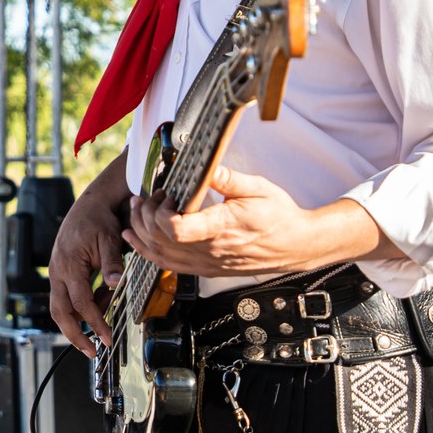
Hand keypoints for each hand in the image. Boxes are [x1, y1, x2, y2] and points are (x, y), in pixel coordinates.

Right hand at [50, 191, 127, 356]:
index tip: (107, 338)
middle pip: (59, 312)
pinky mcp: (62, 273)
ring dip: (81, 319)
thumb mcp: (109, 240)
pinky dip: (83, 305)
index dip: (94, 322)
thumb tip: (115, 284)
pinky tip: (102, 299)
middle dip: (74, 335)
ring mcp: (57, 273)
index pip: (80, 303)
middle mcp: (58, 271)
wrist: (90, 205)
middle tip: (91, 352)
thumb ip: (111, 264)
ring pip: (61, 307)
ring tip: (105, 315)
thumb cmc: (98, 220)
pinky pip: (67, 297)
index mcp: (68, 265)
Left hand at [122, 165, 385, 277]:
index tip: (164, 194)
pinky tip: (136, 238)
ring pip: (159, 255)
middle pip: (159, 240)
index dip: (159, 212)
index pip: (176, 229)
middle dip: (143, 216)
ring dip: (140, 233)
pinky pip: (168, 266)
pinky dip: (147, 252)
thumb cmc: (279, 217)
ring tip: (136, 211)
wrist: (296, 246)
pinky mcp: (204, 269)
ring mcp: (205, 263)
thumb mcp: (257, 189)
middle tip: (144, 197)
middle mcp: (209, 250)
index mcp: (221, 228)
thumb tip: (206, 164)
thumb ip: (227, 178)